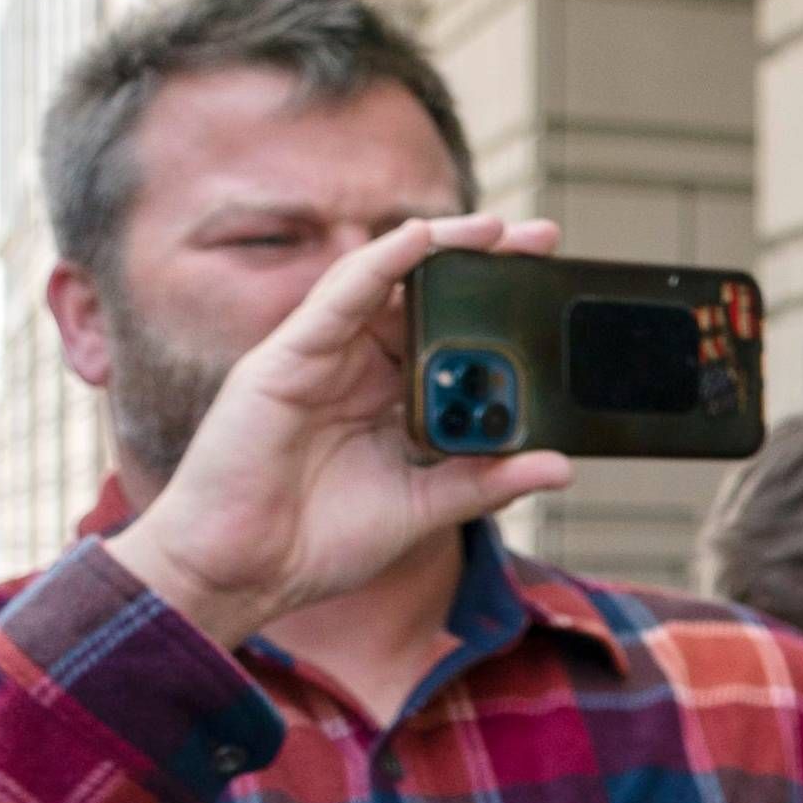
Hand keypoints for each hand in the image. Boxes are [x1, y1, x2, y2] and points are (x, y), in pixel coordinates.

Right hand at [104, 211, 572, 647]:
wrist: (242, 574)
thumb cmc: (318, 542)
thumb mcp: (424, 508)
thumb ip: (486, 480)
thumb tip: (561, 464)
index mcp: (388, 399)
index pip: (449, 336)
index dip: (497, 308)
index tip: (553, 287)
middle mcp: (355, 369)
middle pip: (424, 299)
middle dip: (482, 264)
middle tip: (544, 236)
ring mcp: (318, 360)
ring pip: (384, 284)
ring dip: (441, 248)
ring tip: (497, 228)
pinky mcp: (283, 361)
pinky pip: (337, 300)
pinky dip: (379, 265)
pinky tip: (418, 238)